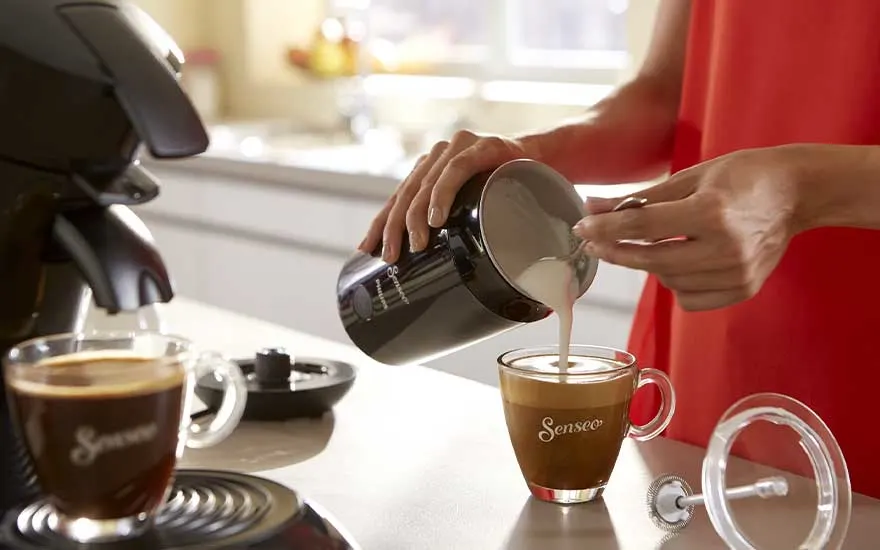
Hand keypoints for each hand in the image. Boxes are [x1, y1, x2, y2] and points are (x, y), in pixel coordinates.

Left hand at [359, 130, 530, 261]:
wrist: (549, 159)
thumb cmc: (509, 188)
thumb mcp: (475, 207)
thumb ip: (454, 221)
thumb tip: (437, 266)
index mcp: (431, 169)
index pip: (399, 197)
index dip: (381, 222)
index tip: (366, 248)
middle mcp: (439, 155)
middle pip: (407, 193)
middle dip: (394, 226)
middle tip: (391, 257)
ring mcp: (459, 147)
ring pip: (426, 184)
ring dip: (416, 217)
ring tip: (415, 245)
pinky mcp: (482, 147)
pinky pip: (456, 171)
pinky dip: (443, 195)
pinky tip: (435, 218)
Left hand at [573, 148, 805, 310]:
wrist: (797, 193)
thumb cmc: (742, 177)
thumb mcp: (690, 177)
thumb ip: (640, 199)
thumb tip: (593, 207)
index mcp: (711, 211)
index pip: (643, 226)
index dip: (606, 229)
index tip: (582, 227)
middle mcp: (725, 248)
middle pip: (652, 259)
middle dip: (618, 251)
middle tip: (596, 242)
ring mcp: (736, 274)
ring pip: (668, 281)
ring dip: (651, 264)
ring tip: (660, 242)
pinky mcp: (743, 289)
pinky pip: (689, 298)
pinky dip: (676, 283)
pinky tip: (683, 261)